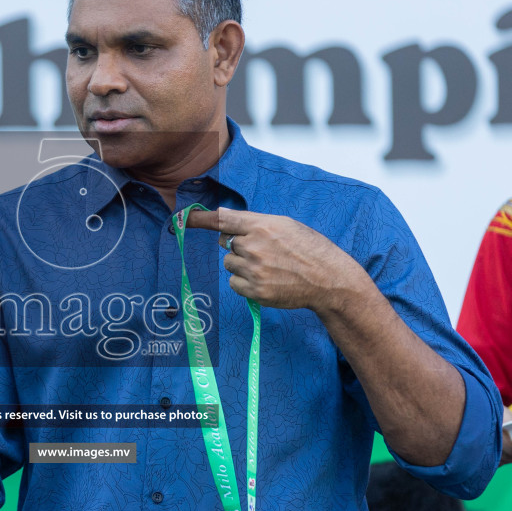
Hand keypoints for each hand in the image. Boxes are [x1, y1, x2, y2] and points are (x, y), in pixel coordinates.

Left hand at [183, 207, 358, 311]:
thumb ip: (253, 223)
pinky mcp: (255, 291)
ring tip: (269, 267)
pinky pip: (234, 283)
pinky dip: (245, 283)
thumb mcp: (284, 225)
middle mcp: (254, 246)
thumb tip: (223, 224)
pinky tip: (266, 280)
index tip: (183, 219)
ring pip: (229, 264)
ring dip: (242, 265)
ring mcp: (254, 270)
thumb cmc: (307, 248)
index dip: (201, 219)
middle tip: (264, 252)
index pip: (224, 220)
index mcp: (262, 225)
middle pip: (226, 245)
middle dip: (239, 247)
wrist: (327, 279)